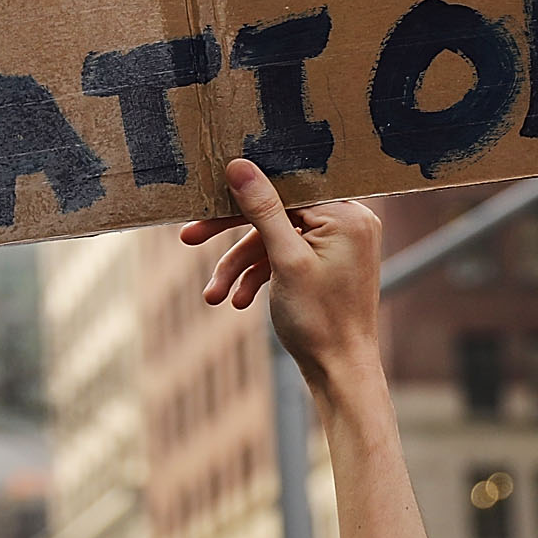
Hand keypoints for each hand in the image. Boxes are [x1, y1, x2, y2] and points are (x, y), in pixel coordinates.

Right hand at [178, 160, 384, 385]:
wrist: (340, 372)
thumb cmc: (320, 320)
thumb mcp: (285, 260)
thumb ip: (263, 209)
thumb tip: (239, 165)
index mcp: (348, 214)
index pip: (287, 187)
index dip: (245, 191)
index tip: (208, 196)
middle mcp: (349, 222)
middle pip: (277, 211)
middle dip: (232, 234)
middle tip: (189, 237)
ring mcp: (338, 244)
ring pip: (275, 239)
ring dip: (240, 264)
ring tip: (213, 295)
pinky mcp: (325, 263)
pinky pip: (285, 257)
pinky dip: (259, 275)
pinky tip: (239, 301)